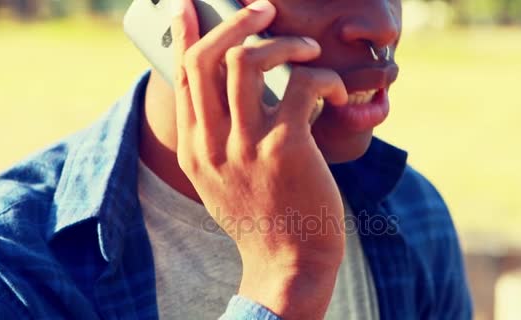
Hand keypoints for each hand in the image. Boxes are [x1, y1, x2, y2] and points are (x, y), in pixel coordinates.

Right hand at [170, 0, 347, 317]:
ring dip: (285, 43)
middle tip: (264, 11)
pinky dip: (324, 78)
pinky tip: (336, 95)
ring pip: (250, 62)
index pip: (183, 77)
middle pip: (209, 58)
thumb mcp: (223, 180)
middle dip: (237, 22)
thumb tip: (230, 92)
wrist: (288, 262)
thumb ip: (217, 138)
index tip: (190, 7)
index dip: (189, 34)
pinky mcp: (286, 148)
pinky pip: (302, 86)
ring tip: (309, 51)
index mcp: (195, 149)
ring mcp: (246, 146)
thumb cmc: (264, 216)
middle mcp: (213, 144)